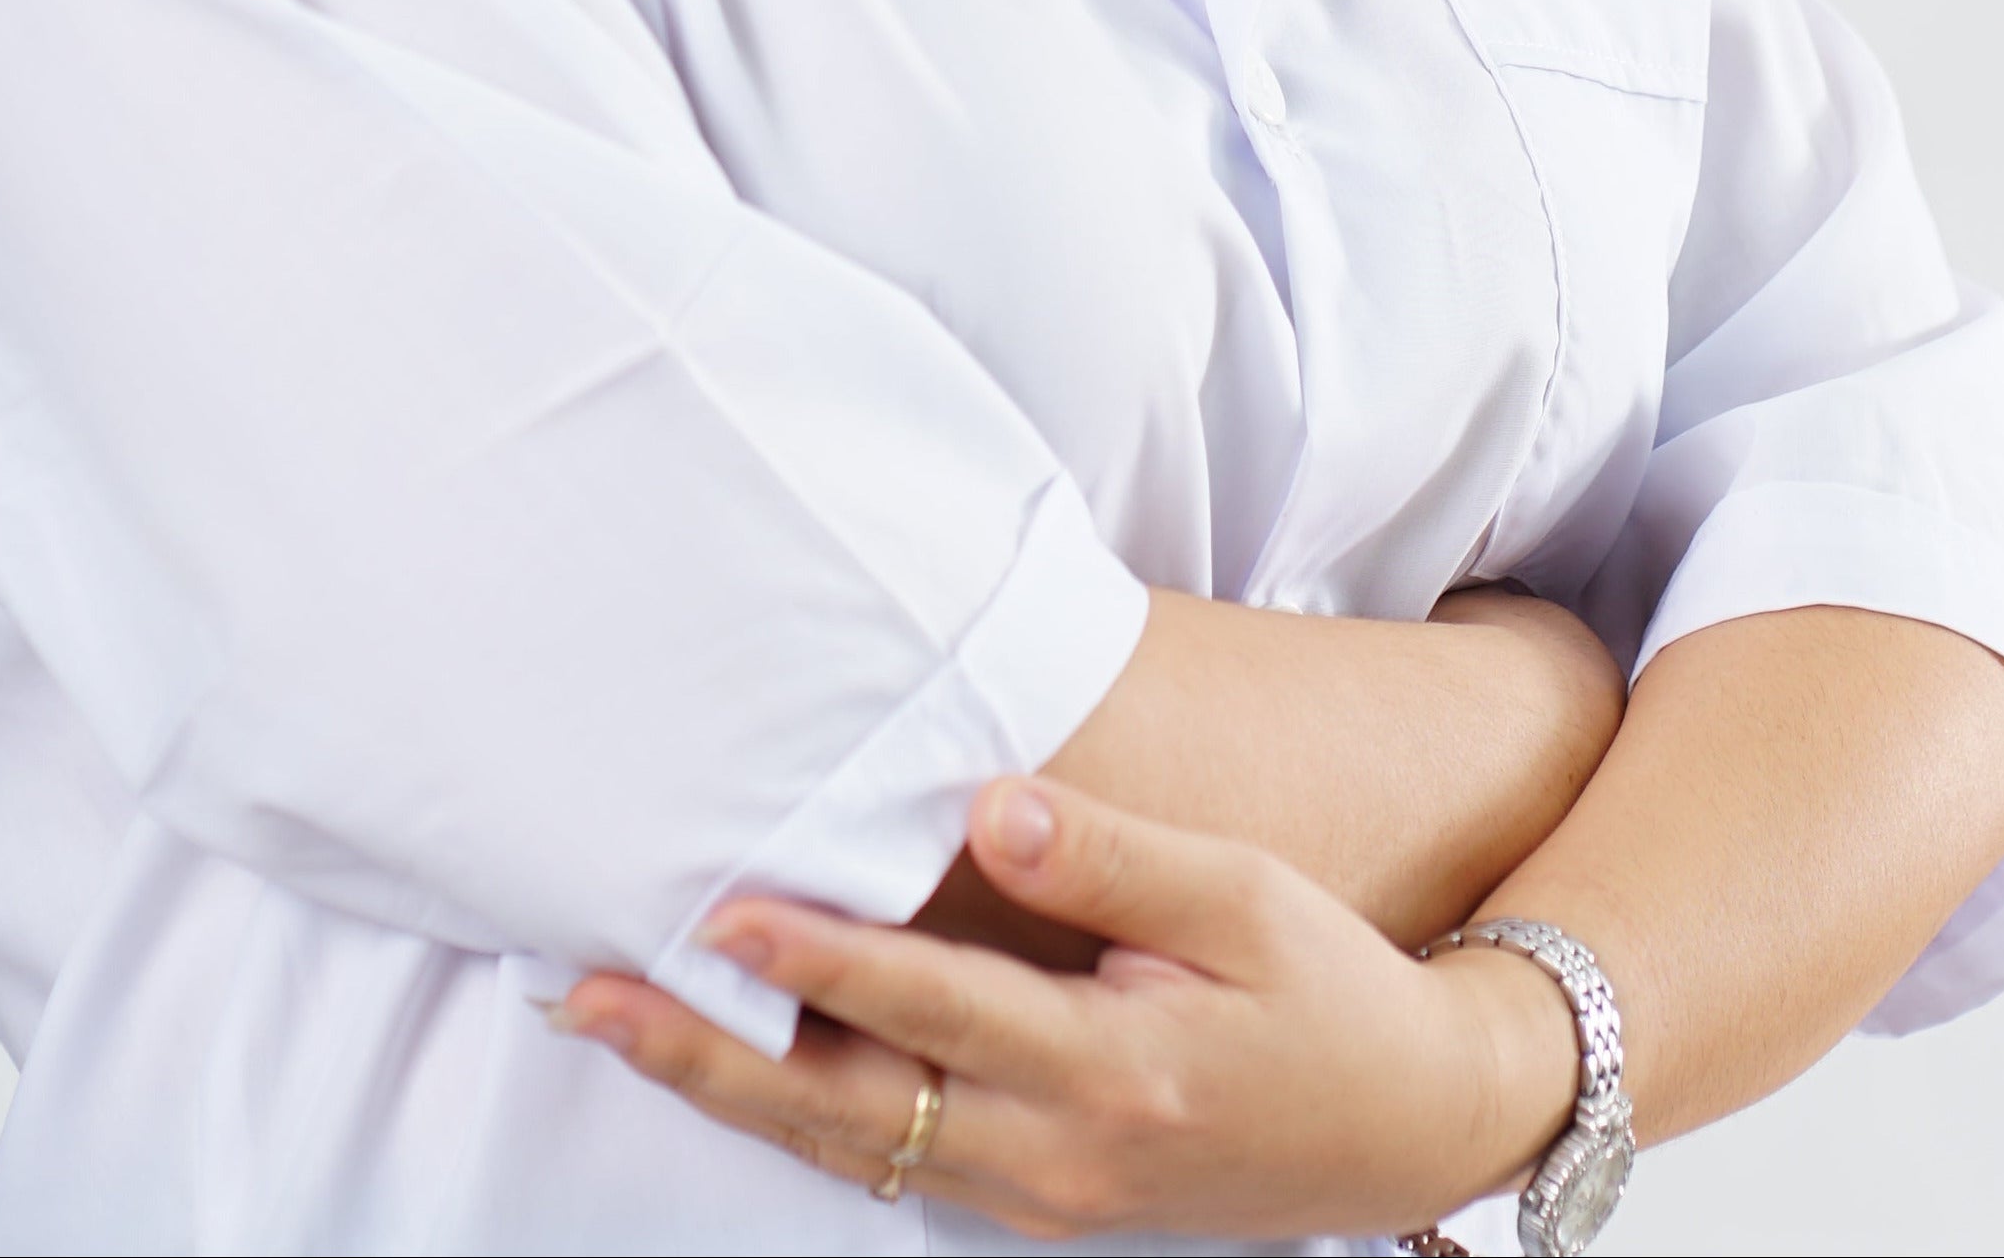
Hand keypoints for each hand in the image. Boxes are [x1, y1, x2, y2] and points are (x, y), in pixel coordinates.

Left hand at [560, 774, 1580, 1239]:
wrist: (1415, 1125)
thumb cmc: (1330, 990)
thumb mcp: (1244, 901)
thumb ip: (1111, 856)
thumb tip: (990, 803)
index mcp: (1114, 1070)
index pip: (932, 1009)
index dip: (820, 962)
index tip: (722, 916)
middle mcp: (1057, 1152)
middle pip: (848, 1111)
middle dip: (707, 1058)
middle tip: (587, 996)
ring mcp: (1040, 1193)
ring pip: (851, 1148)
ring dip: (728, 1088)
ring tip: (616, 1022)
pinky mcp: (1037, 1200)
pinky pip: (891, 1161)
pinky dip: (800, 1114)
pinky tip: (735, 1064)